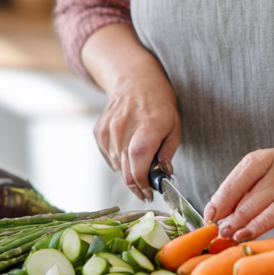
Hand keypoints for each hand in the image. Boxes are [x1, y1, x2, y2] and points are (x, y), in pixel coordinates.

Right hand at [82, 24, 181, 199]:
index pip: (139, 160)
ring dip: (129, 174)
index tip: (150, 192)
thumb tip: (161, 176)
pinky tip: (128, 153)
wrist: (135, 81)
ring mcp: (109, 129)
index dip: (143, 181)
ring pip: (117, 167)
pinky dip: (119, 162)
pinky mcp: (99, 132)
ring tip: (140, 166)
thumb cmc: (160, 105)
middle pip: (126, 170)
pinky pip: (108, 158)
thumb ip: (167, 153)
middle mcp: (124, 127)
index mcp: (148, 125)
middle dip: (137, 187)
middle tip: (146, 193)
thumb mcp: (175, 127)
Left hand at [204, 145, 273, 241]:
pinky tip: (272, 241)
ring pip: (267, 215)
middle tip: (221, 234)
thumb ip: (251, 182)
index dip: (220, 201)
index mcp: (268, 157)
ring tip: (238, 238)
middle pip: (249, 201)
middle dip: (231, 221)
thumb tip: (223, 210)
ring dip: (249, 230)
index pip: (236, 181)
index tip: (210, 216)